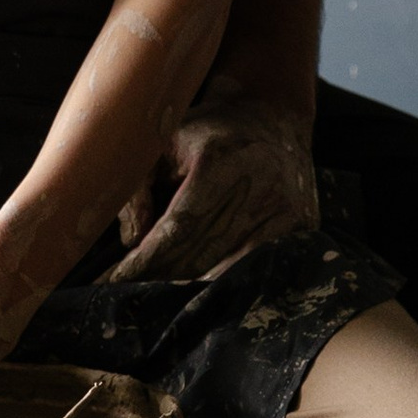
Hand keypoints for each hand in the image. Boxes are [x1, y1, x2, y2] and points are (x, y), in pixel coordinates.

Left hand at [108, 87, 317, 285]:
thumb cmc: (208, 132)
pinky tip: (199, 297)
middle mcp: (259, 186)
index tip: (113, 281)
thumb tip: (131, 241)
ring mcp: (286, 210)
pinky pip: (257, 269)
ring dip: (189, 291)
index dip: (145, 260)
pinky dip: (226, 285)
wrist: (273, 115)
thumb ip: (138, 186)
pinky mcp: (303, 227)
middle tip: (127, 297)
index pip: (178, 226)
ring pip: (228, 270)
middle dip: (159, 279)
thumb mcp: (163, 141)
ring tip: (156, 301)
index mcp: (219, 161)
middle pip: (201, 254)